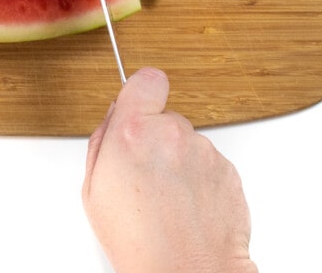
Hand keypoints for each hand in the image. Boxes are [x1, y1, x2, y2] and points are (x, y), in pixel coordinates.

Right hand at [83, 68, 256, 272]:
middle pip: (165, 117)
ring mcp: (203, 151)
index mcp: (133, 132)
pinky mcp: (228, 169)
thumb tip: (114, 119)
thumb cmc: (138, 241)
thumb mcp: (94, 189)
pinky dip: (200, 180)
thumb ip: (102, 140)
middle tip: (147, 174)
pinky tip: (188, 206)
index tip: (139, 105)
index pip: (147, 80)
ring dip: (179, 161)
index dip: (142, 91)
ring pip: (188, 142)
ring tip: (168, 199)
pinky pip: (209, 163)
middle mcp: (171, 133)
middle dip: (156, 138)